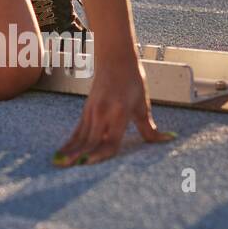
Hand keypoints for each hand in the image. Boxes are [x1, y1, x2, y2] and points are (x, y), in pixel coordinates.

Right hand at [53, 52, 175, 166]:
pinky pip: (77, 131)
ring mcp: (92, 112)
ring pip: (81, 137)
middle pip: (92, 140)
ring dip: (71, 152)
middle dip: (81, 155)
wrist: (115, 59)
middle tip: (72, 168)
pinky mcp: (86, 111)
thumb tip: (167, 140)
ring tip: (61, 165)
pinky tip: (61, 154)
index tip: (90, 163)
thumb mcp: (142, 104)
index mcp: (120, 112)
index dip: (101, 153)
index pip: (111, 139)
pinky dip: (70, 143)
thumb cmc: (132, 80)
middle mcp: (103, 113)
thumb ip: (149, 127)